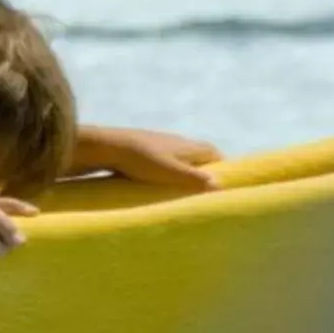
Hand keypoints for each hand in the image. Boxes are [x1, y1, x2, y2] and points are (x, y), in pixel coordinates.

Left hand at [78, 127, 221, 189]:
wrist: (108, 146)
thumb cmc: (142, 160)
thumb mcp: (171, 172)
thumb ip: (194, 178)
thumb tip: (220, 185)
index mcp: (187, 145)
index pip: (213, 152)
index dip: (222, 166)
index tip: (226, 183)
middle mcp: (176, 141)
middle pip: (198, 154)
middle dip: (204, 170)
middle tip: (205, 191)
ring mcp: (159, 143)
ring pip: (179, 157)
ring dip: (184, 171)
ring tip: (184, 191)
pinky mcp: (143, 149)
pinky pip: (163, 160)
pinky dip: (168, 171)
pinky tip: (160, 184)